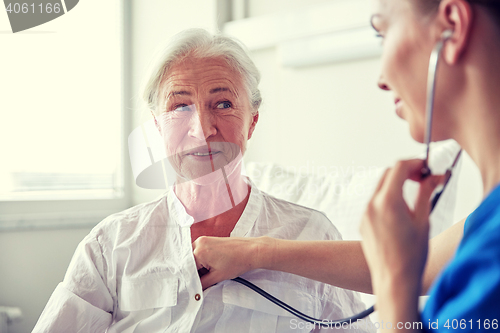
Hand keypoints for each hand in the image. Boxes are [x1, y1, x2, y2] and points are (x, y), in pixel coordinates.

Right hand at [192, 236, 274, 289]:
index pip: (187, 269)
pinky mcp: (209, 240)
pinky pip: (200, 252)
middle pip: (189, 262)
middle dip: (194, 272)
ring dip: (199, 267)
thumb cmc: (237, 262)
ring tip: (209, 273)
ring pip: (194, 257)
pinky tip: (212, 267)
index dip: (190, 279)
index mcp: (198, 251)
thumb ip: (202, 284)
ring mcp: (204, 240)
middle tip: (201, 282)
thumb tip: (194, 290)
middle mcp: (199, 242)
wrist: (251, 251)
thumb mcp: (217, 277)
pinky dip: (203, 261)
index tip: (192, 287)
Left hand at [360, 159, 443, 295]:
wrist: (393, 280)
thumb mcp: (423, 221)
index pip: (398, 167)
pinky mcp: (363, 223)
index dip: (415, 163)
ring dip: (396, 186)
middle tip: (422, 179)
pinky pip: (375, 203)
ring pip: (380, 189)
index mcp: (388, 202)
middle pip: (387, 174)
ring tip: (413, 200)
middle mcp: (372, 205)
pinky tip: (400, 214)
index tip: (426, 167)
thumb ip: (425, 193)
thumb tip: (432, 177)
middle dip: (405, 172)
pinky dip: (387, 200)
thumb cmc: (410, 256)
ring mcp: (365, 214)